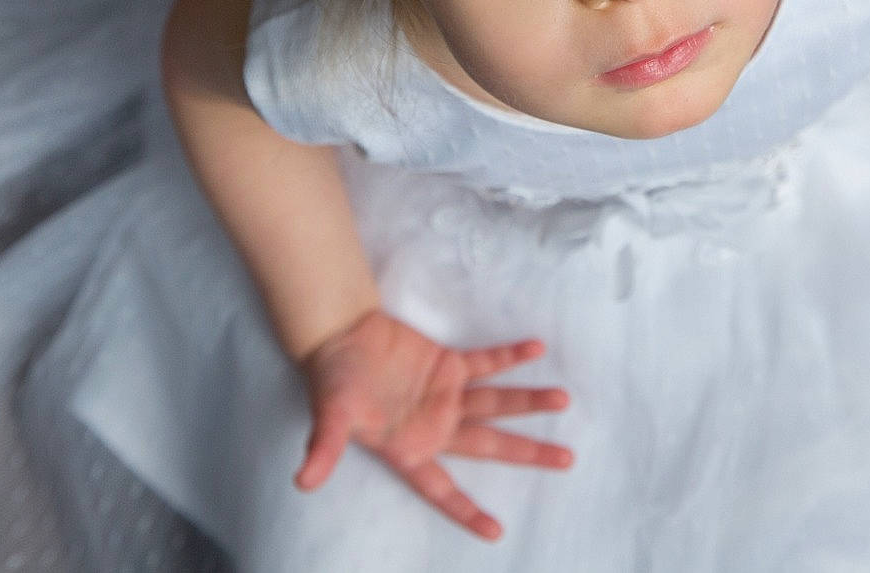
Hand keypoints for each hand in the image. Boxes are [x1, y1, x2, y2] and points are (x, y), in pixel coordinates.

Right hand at [293, 308, 573, 540]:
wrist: (340, 336)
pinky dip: (510, 357)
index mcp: (409, 448)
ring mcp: (446, 395)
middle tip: (567, 460)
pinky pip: (486, 363)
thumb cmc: (334, 382)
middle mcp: (436, 426)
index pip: (441, 489)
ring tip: (563, 401)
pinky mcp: (449, 364)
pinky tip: (536, 350)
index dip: (465, 511)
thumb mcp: (329, 417)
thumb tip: (303, 481)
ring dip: (529, 402)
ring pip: (497, 403)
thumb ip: (323, 448)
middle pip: (491, 445)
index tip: (495, 533)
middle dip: (528, 454)